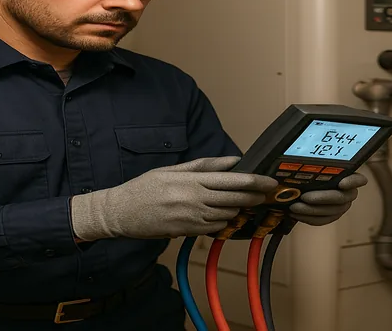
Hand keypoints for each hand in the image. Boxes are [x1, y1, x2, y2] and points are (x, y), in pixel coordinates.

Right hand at [70, 156, 277, 239]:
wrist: (120, 212)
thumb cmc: (145, 187)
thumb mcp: (173, 169)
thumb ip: (204, 165)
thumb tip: (232, 160)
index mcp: (192, 180)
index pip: (232, 180)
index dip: (255, 181)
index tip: (270, 181)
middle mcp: (194, 199)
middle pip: (235, 199)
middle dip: (255, 197)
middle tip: (268, 194)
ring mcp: (191, 217)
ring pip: (227, 215)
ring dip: (239, 210)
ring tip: (247, 204)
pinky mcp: (187, 232)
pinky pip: (214, 228)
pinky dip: (223, 222)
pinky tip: (226, 216)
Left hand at [288, 172, 367, 225]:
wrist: (303, 185)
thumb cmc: (310, 171)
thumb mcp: (313, 164)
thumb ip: (315, 165)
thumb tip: (306, 162)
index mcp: (348, 175)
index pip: (358, 179)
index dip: (352, 182)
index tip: (342, 183)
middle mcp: (348, 192)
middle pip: (341, 198)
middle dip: (322, 198)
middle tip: (304, 196)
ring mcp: (341, 206)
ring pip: (331, 212)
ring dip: (311, 210)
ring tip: (294, 207)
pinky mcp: (331, 216)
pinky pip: (322, 220)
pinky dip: (308, 218)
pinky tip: (296, 214)